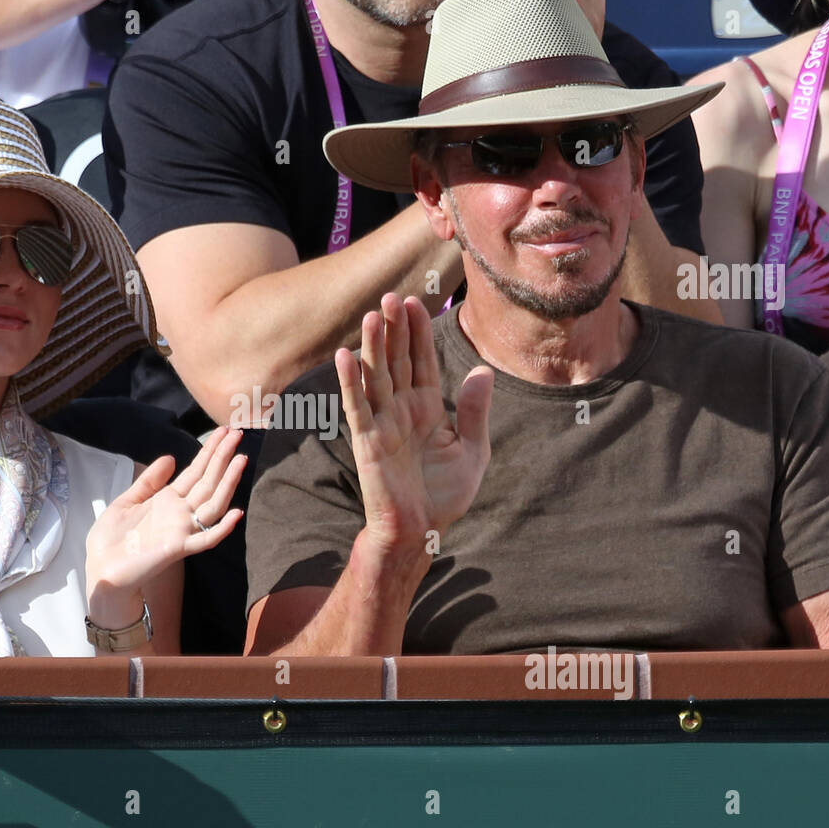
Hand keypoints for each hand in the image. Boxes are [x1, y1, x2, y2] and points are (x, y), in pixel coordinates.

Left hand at [85, 427, 246, 601]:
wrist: (101, 569)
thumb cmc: (111, 540)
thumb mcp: (127, 501)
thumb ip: (149, 481)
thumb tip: (170, 458)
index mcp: (167, 500)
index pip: (195, 471)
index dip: (209, 451)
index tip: (224, 431)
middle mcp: (180, 513)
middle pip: (207, 481)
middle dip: (222, 457)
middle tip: (238, 434)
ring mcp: (181, 530)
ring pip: (212, 504)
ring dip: (228, 482)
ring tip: (240, 460)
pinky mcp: (177, 548)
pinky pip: (205, 539)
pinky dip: (222, 528)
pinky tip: (237, 513)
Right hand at [336, 294, 492, 554]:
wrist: (421, 532)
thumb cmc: (444, 495)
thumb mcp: (472, 450)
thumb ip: (474, 411)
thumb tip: (483, 371)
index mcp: (426, 408)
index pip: (421, 361)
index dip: (418, 333)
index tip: (417, 302)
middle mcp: (401, 410)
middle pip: (396, 361)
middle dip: (395, 329)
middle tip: (392, 295)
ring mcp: (382, 423)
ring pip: (376, 376)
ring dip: (373, 346)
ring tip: (373, 314)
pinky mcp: (367, 441)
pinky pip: (357, 407)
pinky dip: (350, 382)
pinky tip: (345, 356)